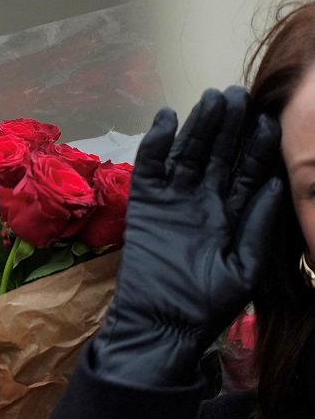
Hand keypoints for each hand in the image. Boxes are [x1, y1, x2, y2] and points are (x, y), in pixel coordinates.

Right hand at [92, 86, 282, 386]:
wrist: (161, 324)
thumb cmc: (206, 304)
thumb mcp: (245, 267)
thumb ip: (258, 225)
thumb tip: (274, 182)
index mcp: (233, 214)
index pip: (248, 170)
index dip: (256, 145)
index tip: (267, 118)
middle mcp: (204, 200)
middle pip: (218, 153)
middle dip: (228, 124)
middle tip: (236, 94)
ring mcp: (173, 199)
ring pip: (187, 152)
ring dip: (198, 125)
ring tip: (209, 98)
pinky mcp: (144, 203)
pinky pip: (150, 166)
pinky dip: (156, 142)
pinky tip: (166, 118)